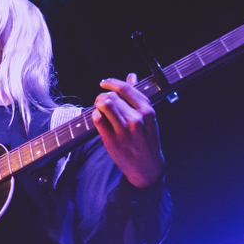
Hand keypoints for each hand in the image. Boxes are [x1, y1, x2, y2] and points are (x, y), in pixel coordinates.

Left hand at [93, 73, 164, 188]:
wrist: (147, 167)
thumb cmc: (147, 139)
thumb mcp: (148, 117)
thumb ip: (138, 96)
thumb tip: (132, 75)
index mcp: (147, 111)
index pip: (126, 89)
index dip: (112, 83)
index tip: (104, 83)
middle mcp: (137, 119)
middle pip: (112, 96)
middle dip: (102, 96)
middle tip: (100, 102)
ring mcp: (124, 130)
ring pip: (104, 105)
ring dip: (98, 104)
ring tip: (99, 109)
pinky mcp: (112, 140)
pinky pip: (98, 120)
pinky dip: (95, 116)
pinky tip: (98, 119)